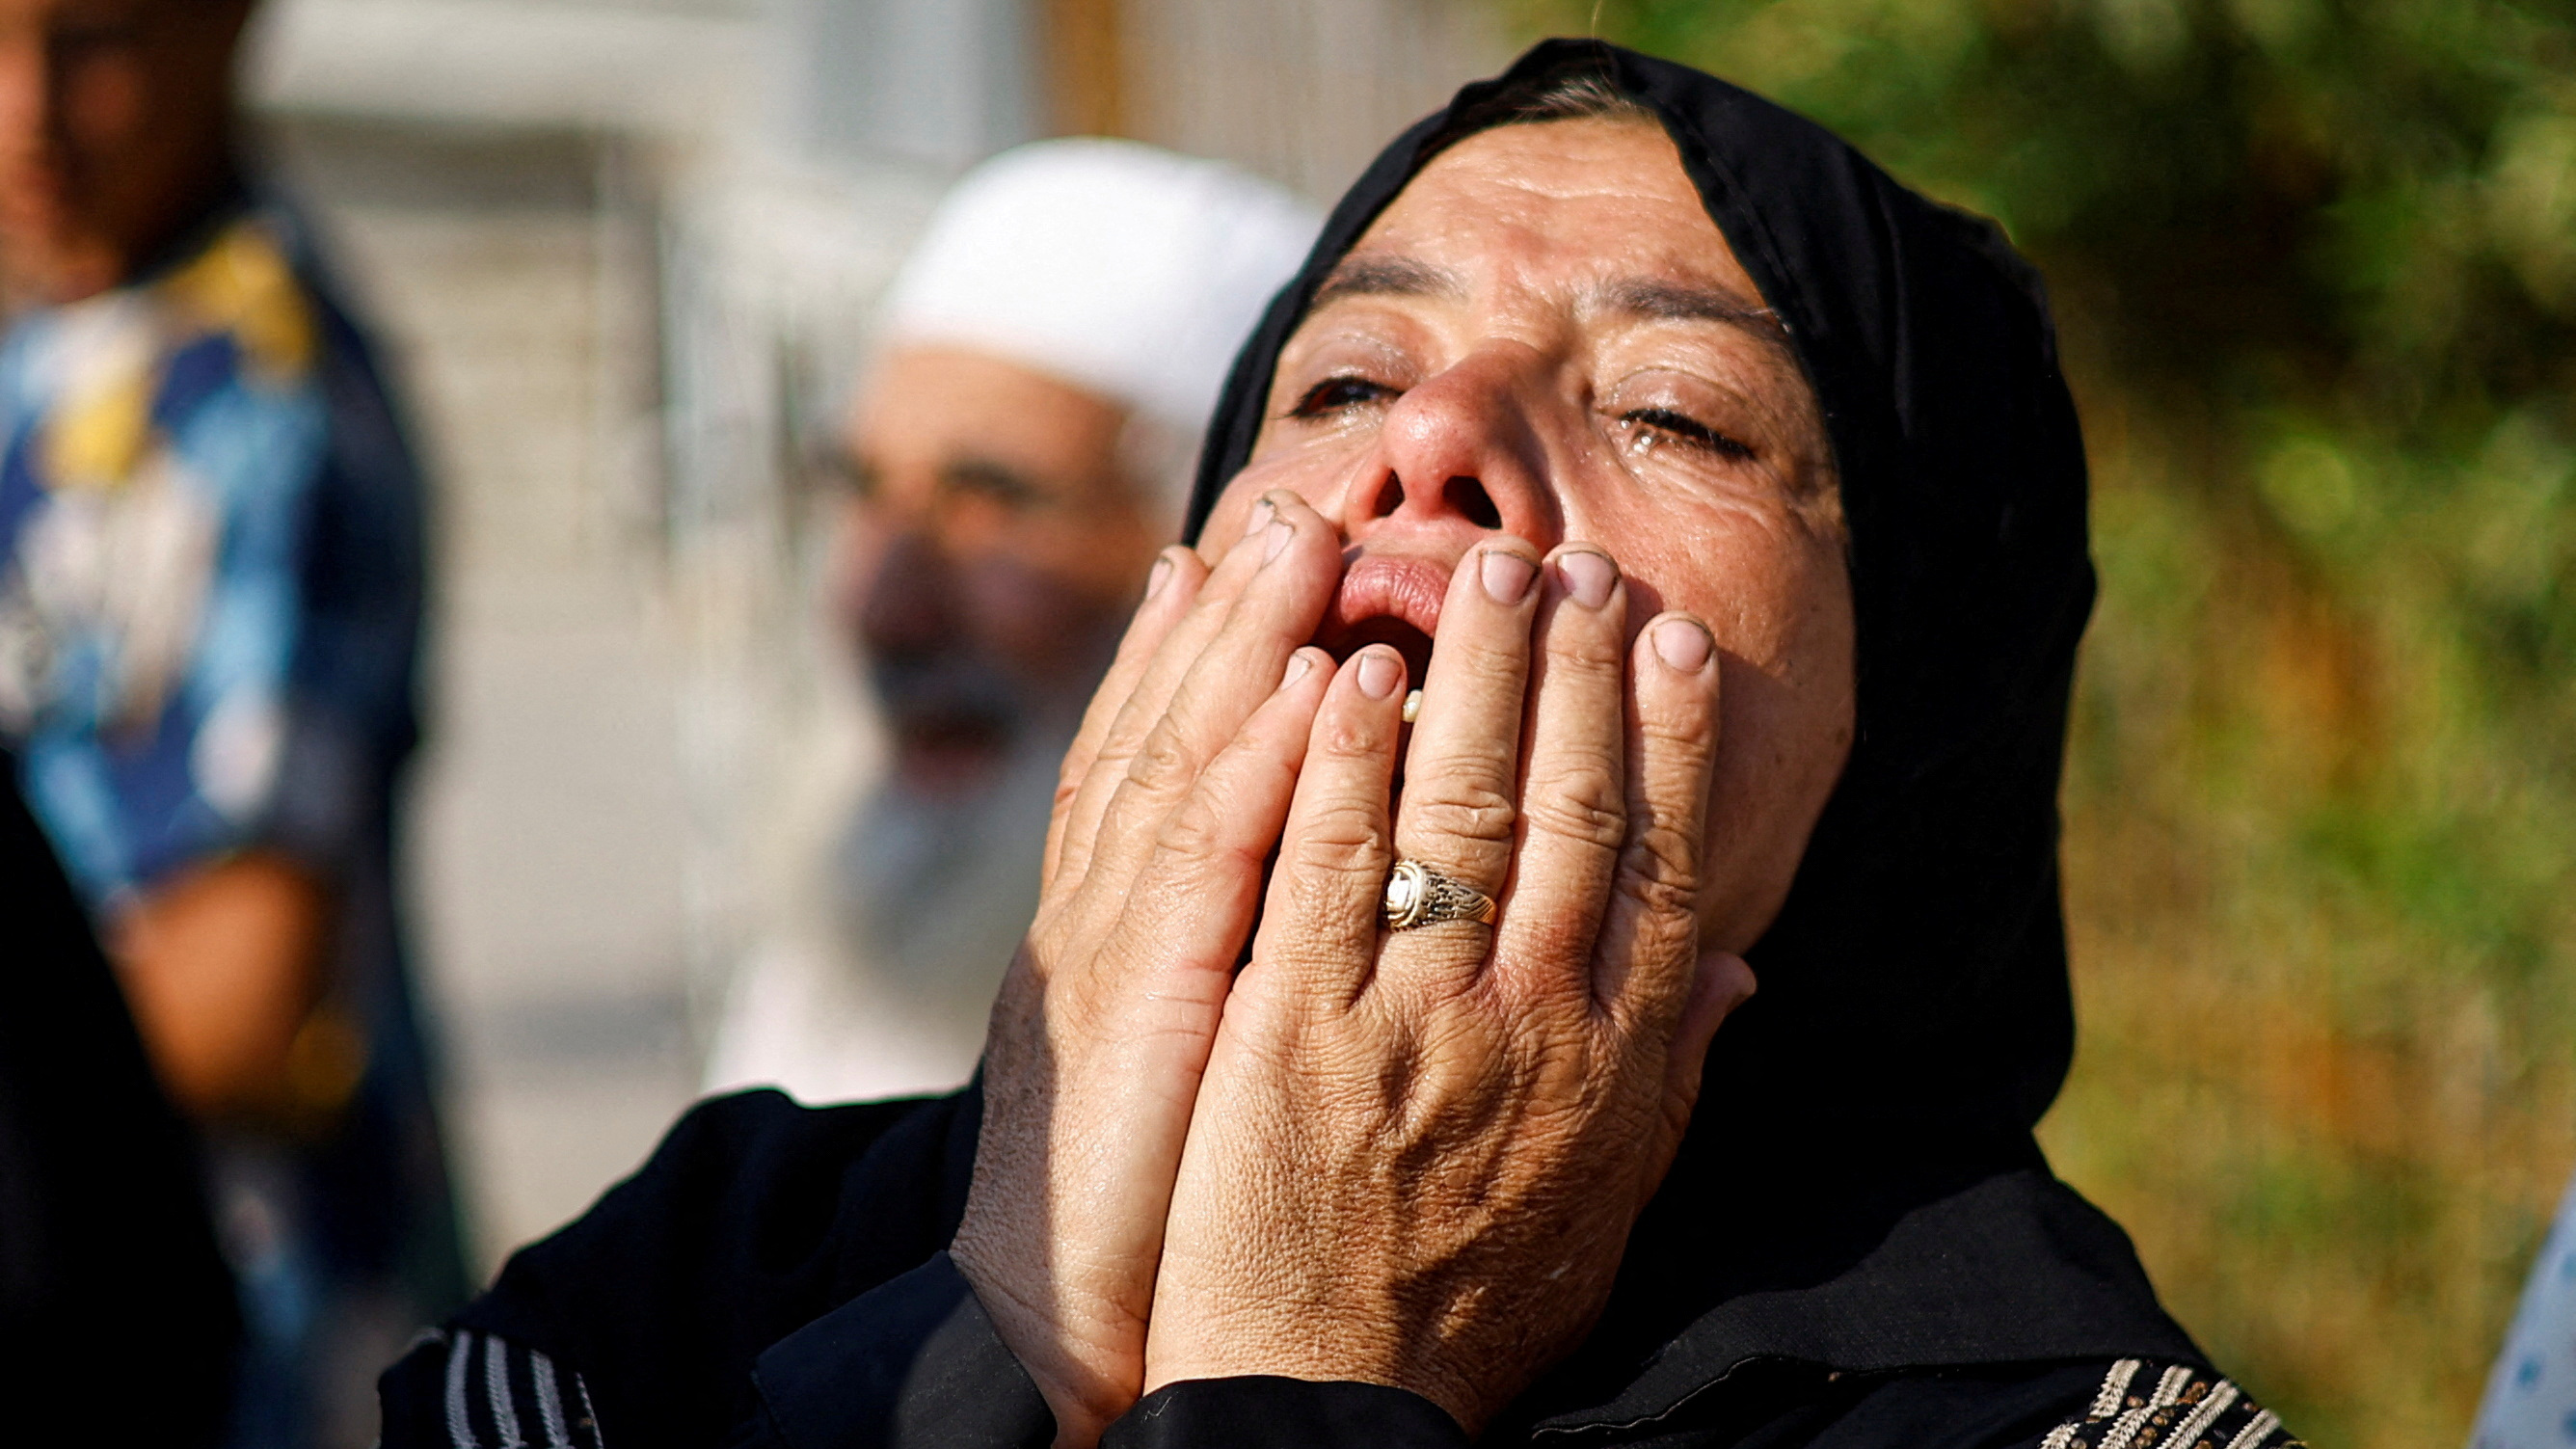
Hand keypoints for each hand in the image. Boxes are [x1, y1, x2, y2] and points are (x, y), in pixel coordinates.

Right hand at [950, 492, 1345, 1446]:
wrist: (1050, 1335)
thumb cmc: (1149, 1214)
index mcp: (1122, 929)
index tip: (1268, 547)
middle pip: (1164, 731)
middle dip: (1229, 606)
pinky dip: (1252, 766)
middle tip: (1297, 493)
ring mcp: (1107, 953)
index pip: (1170, 759)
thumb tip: (1335, 898)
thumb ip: (1259, 966)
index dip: (1212, 648)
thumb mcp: (1202, 1064)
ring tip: (1305, 532)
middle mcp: (1101, 915)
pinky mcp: (1134, 1012)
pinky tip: (1309, 687)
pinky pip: (1203, 873)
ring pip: (1176, 764)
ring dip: (1242, 642)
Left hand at [1140, 542, 1753, 1433]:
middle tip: (1575, 564)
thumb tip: (1735, 967)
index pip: (1656, 862)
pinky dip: (1346, 762)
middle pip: (1566, 809)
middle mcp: (1528, 1018)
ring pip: (1457, 811)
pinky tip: (1354, 673)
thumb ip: (1671, 1073)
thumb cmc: (1469, 1304)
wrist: (1329, 1399)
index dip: (1671, 743)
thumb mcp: (1610, 1204)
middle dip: (1575, 673)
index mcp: (1609, 1057)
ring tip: (1480, 572)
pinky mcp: (1295, 1022)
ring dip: (1473, 678)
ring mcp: (1411, 1013)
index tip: (1675, 642)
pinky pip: (1329, 864)